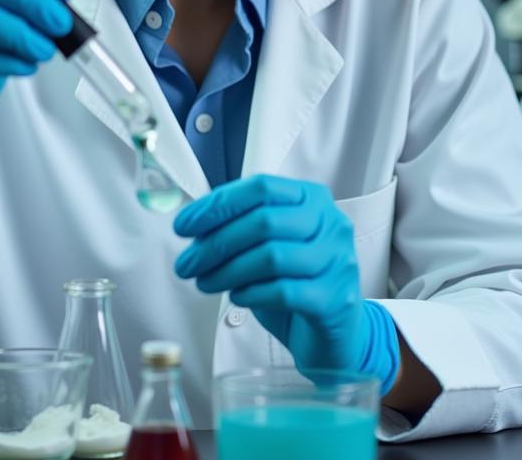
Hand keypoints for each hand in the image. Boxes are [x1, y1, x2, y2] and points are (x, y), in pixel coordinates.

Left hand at [173, 175, 398, 390]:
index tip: (185, 225)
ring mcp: (337, 261)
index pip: (261, 187)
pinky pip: (283, 292)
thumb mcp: (272, 245)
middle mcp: (331, 224)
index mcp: (312, 199)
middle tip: (186, 263)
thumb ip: (242, 227)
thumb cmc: (297, 283)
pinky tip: (236, 297)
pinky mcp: (334, 300)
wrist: (337, 334)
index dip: (219, 204)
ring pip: (272, 257)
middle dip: (216, 243)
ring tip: (204, 282)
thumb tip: (192, 226)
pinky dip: (251, 294)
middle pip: (264, 221)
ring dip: (227, 270)